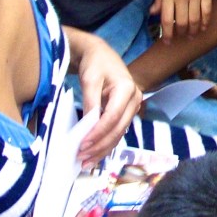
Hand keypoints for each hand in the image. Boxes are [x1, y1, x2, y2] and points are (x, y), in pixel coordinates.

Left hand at [74, 35, 141, 165]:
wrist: (99, 54)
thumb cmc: (94, 63)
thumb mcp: (90, 79)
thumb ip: (90, 102)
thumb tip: (88, 127)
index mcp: (127, 89)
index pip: (113, 117)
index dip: (98, 133)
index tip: (82, 144)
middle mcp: (134, 99)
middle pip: (118, 129)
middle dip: (100, 146)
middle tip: (82, 158)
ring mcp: (132, 107)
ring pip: (118, 134)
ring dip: (102, 149)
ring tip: (86, 162)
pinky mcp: (126, 113)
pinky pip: (117, 131)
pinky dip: (105, 143)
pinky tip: (94, 154)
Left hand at [152, 0, 214, 40]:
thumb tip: (152, 12)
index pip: (166, 20)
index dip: (167, 34)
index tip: (167, 41)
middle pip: (181, 23)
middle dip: (180, 34)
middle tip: (180, 38)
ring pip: (194, 20)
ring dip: (193, 31)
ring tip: (192, 35)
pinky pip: (206, 11)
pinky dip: (205, 22)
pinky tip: (202, 27)